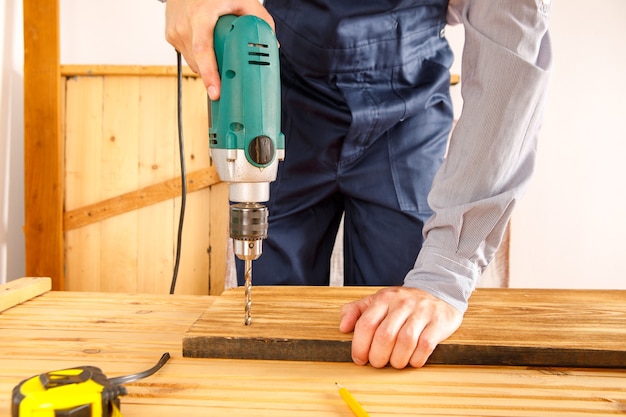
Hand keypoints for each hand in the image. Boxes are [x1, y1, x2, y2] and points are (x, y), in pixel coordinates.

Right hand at [164, 0, 274, 99]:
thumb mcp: (243, 0)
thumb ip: (260, 20)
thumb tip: (271, 46)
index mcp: (201, 16)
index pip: (203, 51)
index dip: (210, 75)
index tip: (217, 92)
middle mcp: (185, 25)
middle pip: (200, 63)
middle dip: (216, 74)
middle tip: (230, 76)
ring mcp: (175, 32)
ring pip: (194, 63)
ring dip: (209, 65)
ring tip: (220, 52)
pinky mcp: (171, 36)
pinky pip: (188, 56)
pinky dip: (200, 57)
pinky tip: (208, 45)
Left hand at [339, 287, 462, 368]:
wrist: (438, 292)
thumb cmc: (403, 303)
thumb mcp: (377, 301)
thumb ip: (355, 311)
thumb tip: (343, 327)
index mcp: (384, 298)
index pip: (366, 324)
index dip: (359, 346)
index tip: (359, 358)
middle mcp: (402, 304)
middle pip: (385, 336)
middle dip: (377, 357)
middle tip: (377, 363)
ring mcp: (422, 313)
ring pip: (405, 342)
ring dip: (397, 360)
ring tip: (395, 362)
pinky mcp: (438, 323)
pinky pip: (425, 346)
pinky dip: (415, 359)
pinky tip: (412, 360)